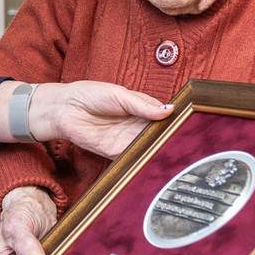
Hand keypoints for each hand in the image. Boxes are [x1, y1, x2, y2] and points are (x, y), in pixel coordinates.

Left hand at [29, 81, 171, 157]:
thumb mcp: (120, 95)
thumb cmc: (90, 95)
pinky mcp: (114, 152)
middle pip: (158, 134)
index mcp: (139, 108)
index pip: (162, 116)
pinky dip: (142, 160)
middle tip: (185, 140)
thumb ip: (142, 105)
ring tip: (174, 151)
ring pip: (148, 147)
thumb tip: (168, 111)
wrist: (65, 108)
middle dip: (169, 138)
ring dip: (158, 150)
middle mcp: (135, 125)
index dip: (174, 120)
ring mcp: (126, 139)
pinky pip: (132, 158)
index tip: (189, 123)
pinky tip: (153, 159)